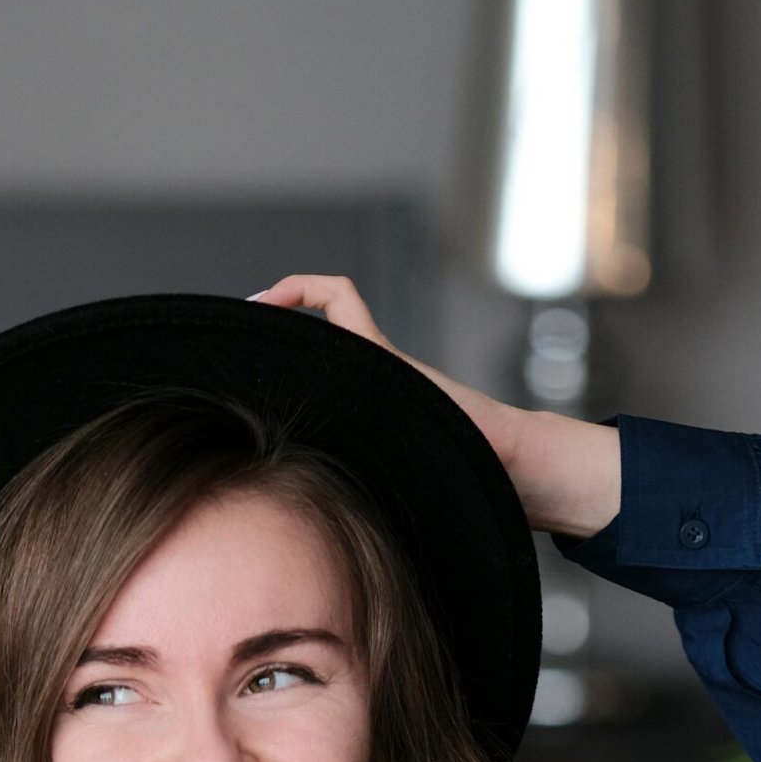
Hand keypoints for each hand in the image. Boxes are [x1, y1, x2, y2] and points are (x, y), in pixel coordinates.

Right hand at [246, 272, 533, 499]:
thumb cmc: (491, 448)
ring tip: (252, 397)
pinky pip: (335, 406)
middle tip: (241, 357)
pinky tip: (289, 446)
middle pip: (316, 332)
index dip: (297, 289)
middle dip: (276, 334)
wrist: (520, 472)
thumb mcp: (449, 418)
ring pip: (321, 371)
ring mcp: (378, 399)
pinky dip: (309, 409)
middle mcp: (376, 375)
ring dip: (288, 374)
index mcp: (383, 360)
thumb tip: (396, 399)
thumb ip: (420, 403)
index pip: (337, 297)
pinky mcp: (384, 427)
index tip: (261, 306)